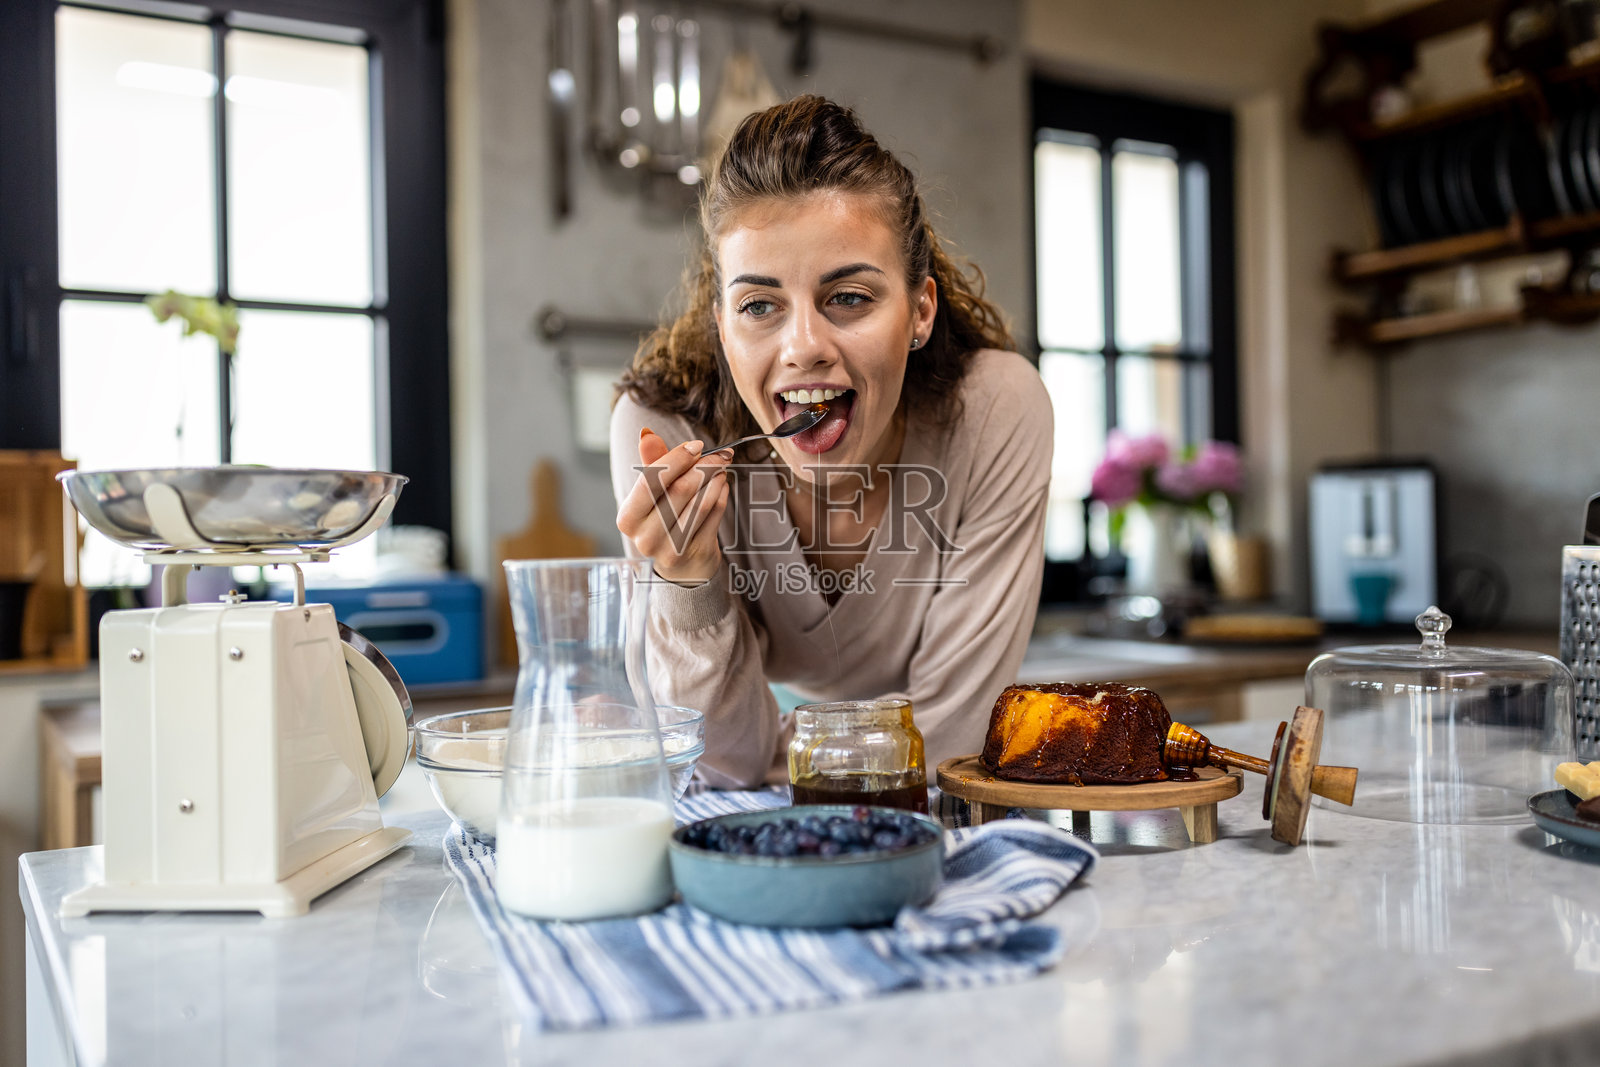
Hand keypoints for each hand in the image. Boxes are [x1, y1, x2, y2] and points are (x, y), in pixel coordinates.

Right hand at [616, 428, 732, 584]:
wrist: (681, 567)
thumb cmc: (664, 519)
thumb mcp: (653, 493)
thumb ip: (652, 463)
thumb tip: (647, 433)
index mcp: (628, 518)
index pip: (651, 480)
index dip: (676, 459)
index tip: (697, 445)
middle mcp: (645, 538)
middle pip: (680, 490)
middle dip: (703, 467)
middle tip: (718, 455)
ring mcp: (671, 550)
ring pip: (701, 503)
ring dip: (716, 479)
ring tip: (721, 467)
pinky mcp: (696, 554)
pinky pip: (714, 515)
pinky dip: (722, 495)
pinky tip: (722, 485)